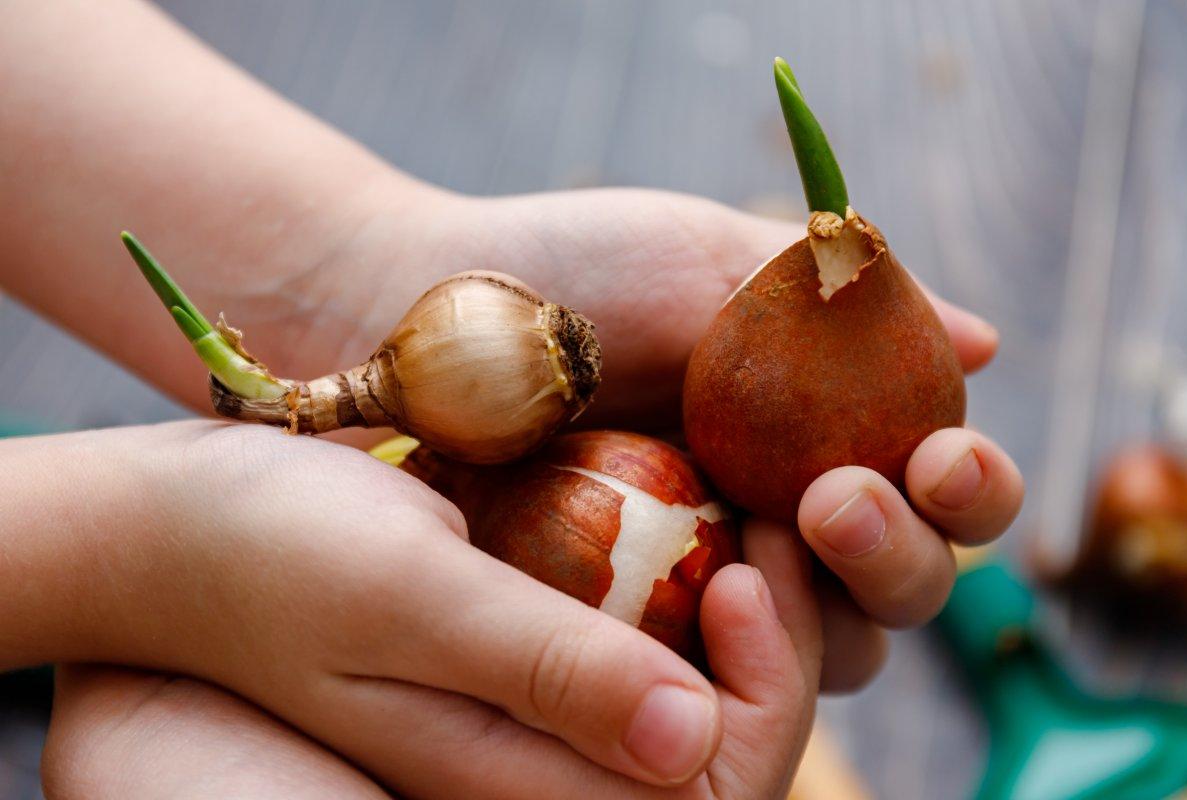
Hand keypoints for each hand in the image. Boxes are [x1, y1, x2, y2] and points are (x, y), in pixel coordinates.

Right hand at [44, 491, 822, 799]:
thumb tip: (692, 740)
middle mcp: (535, 765)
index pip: (706, 793)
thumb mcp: (406, 597)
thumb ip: (543, 673)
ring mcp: (532, 709)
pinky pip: (644, 628)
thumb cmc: (276, 551)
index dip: (764, 690)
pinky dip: (689, 567)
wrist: (184, 522)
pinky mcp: (525, 650)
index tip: (743, 566)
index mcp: (510, 786)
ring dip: (744, 599)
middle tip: (777, 518)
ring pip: (695, 685)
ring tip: (749, 500)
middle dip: (778, 640)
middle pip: (720, 745)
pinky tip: (694, 495)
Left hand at [336, 187, 1023, 689]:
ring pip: (838, 646)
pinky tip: (716, 600)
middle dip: (907, 551)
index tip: (938, 454)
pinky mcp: (637, 633)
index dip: (967, 485)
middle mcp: (780, 512)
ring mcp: (712, 580)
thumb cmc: (567, 274)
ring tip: (777, 541)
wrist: (423, 321)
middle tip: (838, 497)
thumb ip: (841, 299)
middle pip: (908, 580)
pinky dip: (752, 657)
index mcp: (818, 426)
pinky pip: (726, 678)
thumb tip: (989, 341)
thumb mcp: (707, 258)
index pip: (939, 482)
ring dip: (842, 610)